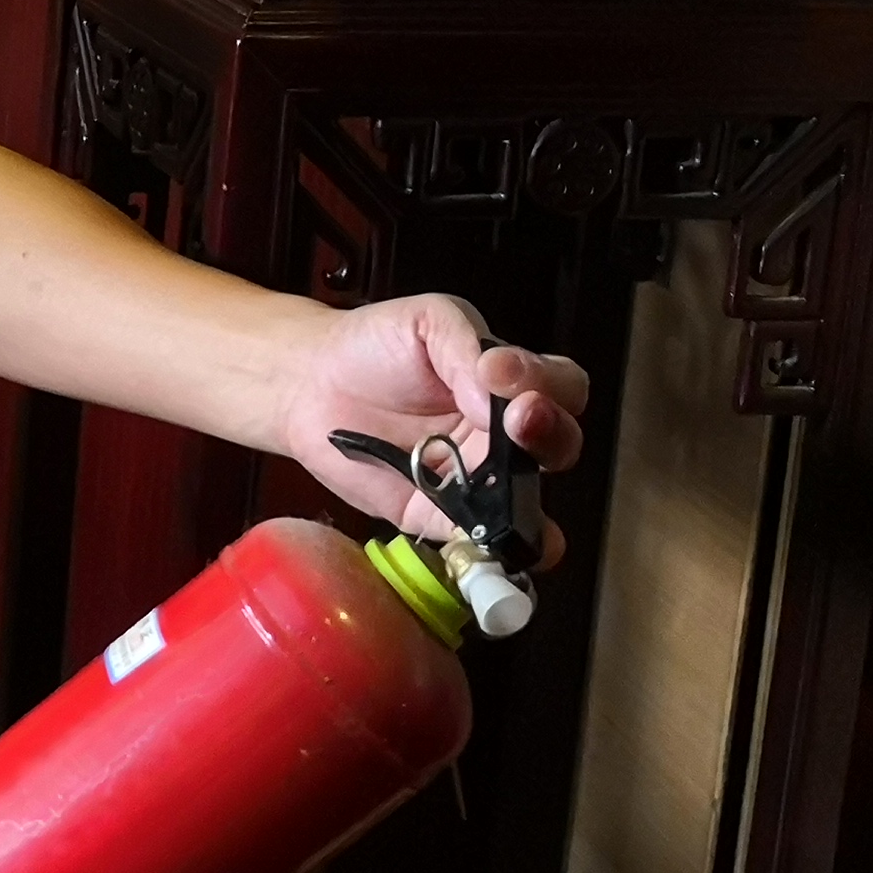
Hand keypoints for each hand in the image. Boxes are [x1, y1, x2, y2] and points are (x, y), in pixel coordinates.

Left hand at [281, 296, 590, 565]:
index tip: (499, 371)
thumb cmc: (376, 345)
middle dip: (548, 434)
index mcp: (510, 384)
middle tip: (517, 420)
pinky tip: (488, 542)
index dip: (546, 382)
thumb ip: (465, 349)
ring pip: (529, 504)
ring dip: (531, 504)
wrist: (310, 384)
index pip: (561, 387)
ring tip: (512, 495)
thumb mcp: (428, 321)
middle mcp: (502, 436)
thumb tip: (495, 399)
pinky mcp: (436, 516)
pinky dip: (491, 551)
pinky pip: (475, 541)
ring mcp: (474, 480)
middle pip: (557, 445)